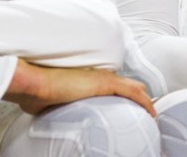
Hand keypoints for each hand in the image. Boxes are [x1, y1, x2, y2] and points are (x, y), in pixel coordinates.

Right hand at [6, 59, 154, 116]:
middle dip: (135, 91)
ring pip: (131, 86)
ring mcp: (102, 78)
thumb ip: (52, 103)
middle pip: (123, 82)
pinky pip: (132, 93)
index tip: (124, 100)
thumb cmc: (36, 92)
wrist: (35, 82)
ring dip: (142, 97)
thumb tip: (45, 109)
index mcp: (84, 77)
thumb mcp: (46, 99)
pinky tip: (151, 112)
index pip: (108, 83)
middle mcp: (96, 74)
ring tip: (151, 109)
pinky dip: (144, 102)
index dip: (119, 90)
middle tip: (144, 103)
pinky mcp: (105, 84)